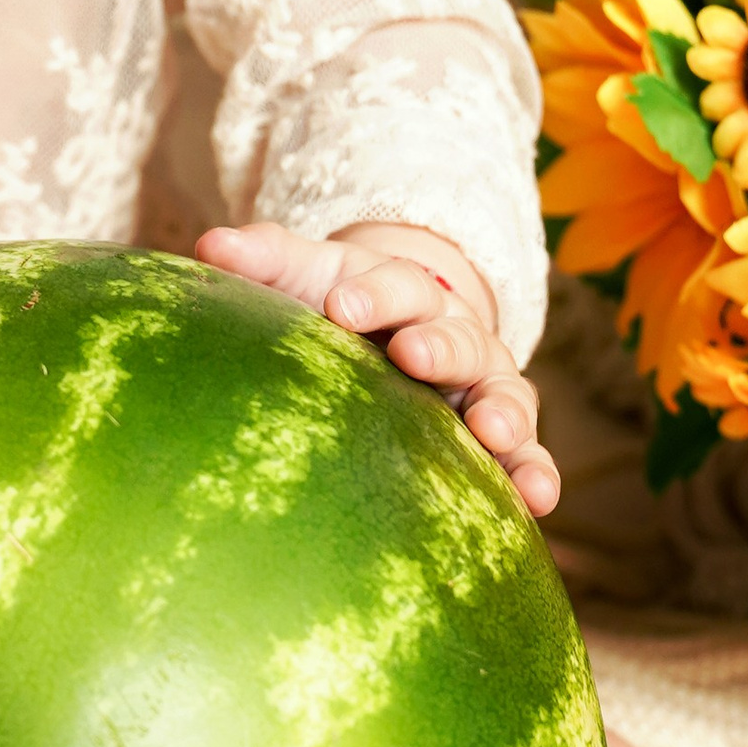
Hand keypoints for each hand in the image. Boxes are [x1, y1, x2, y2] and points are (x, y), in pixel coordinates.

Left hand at [196, 218, 558, 516]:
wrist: (393, 331)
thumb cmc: (339, 306)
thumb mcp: (307, 276)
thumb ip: (265, 260)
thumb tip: (210, 245)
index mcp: (405, 292)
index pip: (395, 286)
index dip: (371, 295)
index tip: (338, 306)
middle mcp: (455, 335)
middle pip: (456, 336)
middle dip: (437, 346)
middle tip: (412, 356)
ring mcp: (484, 387)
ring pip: (505, 396)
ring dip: (504, 414)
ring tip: (496, 434)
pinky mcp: (503, 437)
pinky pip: (527, 456)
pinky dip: (535, 474)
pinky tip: (537, 502)